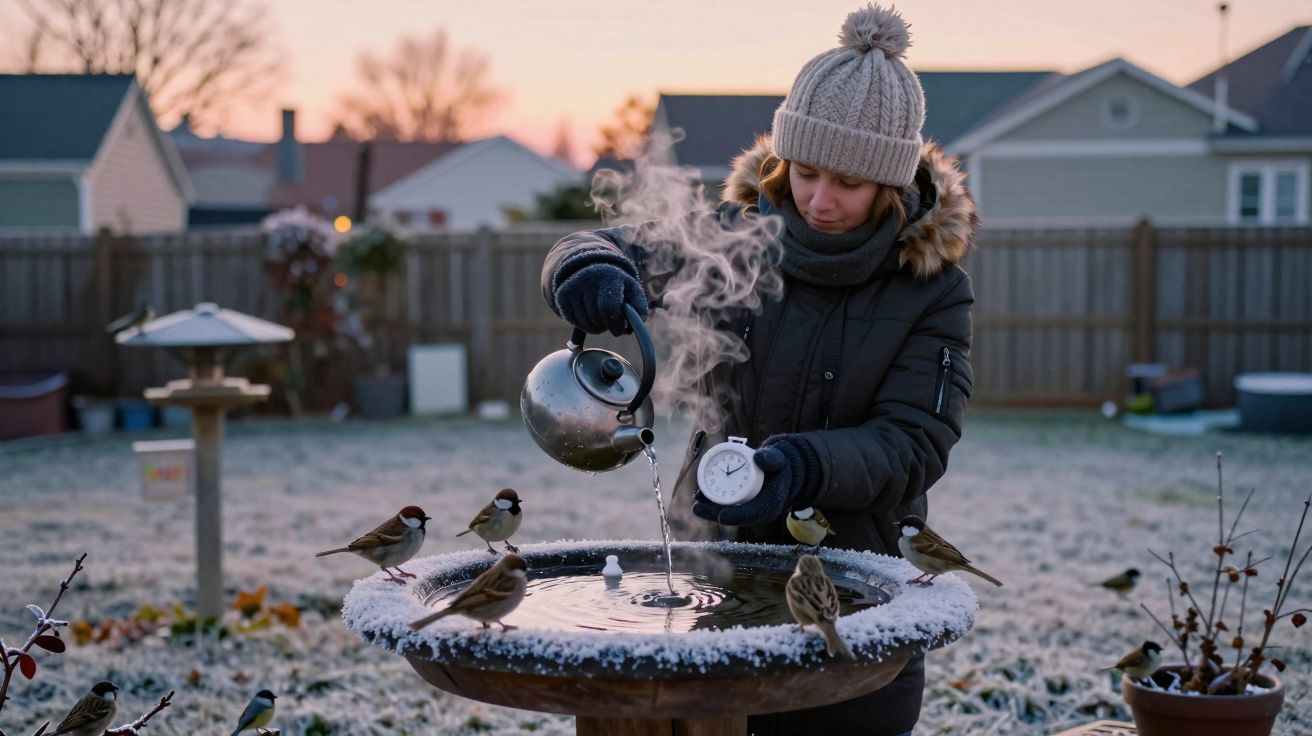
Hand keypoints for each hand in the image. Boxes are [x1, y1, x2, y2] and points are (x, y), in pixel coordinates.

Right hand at [553, 262, 648, 335]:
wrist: (591, 267)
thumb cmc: (617, 285)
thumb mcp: (632, 291)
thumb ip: (638, 309)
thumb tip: (630, 329)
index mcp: (610, 276)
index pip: (608, 309)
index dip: (615, 325)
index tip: (619, 330)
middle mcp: (589, 278)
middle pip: (596, 318)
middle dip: (605, 326)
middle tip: (610, 324)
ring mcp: (574, 286)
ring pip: (584, 322)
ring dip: (595, 328)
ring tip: (601, 319)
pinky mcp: (562, 294)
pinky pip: (573, 321)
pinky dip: (583, 325)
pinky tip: (589, 317)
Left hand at [692, 436, 819, 526]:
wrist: (781, 470)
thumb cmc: (778, 465)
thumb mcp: (778, 460)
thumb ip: (771, 458)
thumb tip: (759, 457)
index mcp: (770, 504)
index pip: (752, 514)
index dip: (736, 516)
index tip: (721, 516)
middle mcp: (759, 512)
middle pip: (735, 516)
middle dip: (715, 513)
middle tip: (698, 507)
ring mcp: (749, 510)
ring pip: (728, 513)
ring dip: (710, 509)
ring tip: (696, 500)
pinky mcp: (742, 506)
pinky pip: (726, 508)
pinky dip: (713, 503)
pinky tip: (700, 497)